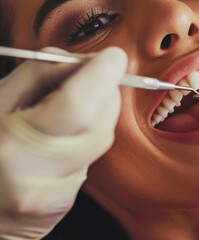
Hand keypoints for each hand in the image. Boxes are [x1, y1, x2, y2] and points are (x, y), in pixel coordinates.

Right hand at [0, 47, 126, 239]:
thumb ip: (39, 76)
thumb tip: (85, 63)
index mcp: (12, 147)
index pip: (78, 106)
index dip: (102, 76)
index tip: (113, 58)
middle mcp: (37, 178)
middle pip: (100, 124)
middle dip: (104, 93)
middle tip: (90, 78)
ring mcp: (53, 198)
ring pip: (100, 141)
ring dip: (96, 115)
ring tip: (66, 110)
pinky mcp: (63, 205)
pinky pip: (89, 159)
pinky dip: (84, 139)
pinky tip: (60, 139)